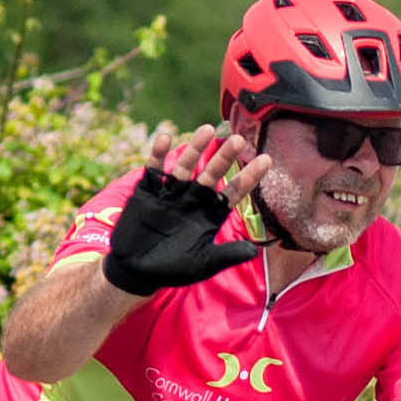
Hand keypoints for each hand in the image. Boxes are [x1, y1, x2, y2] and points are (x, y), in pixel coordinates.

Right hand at [101, 126, 264, 295]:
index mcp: (209, 215)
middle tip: (237, 140)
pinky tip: (165, 138)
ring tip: (207, 130)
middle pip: (212, 174)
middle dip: (224, 157)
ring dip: (195, 149)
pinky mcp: (147, 192)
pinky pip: (153, 170)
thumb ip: (225, 255)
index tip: (266, 160)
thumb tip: (253, 251)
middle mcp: (193, 199)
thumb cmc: (172, 269)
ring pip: (185, 166)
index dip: (249, 177)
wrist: (135, 270)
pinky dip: (158, 154)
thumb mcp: (201, 264)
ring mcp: (170, 194)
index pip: (234, 192)